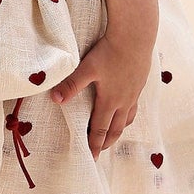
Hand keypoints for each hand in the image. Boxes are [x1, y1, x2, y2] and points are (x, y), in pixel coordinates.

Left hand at [49, 34, 153, 158]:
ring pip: (127, 119)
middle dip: (106, 142)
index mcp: (110, 101)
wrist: (135, 36)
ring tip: (112, 135)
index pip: (100, 129)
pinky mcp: (139, 84)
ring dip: (118, 130)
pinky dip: (128, 116)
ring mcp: (133, 93)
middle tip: (99, 152)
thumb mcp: (87, 68)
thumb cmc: (109, 52)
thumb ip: (71, 85)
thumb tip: (54, 100)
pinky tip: (126, 110)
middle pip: (115, 129)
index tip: (91, 157)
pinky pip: (134, 107)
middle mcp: (124, 101)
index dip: (94, 144)